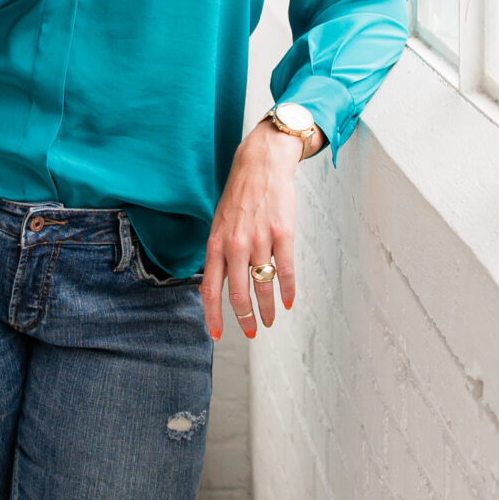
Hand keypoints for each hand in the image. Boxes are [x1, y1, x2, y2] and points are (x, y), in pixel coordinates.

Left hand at [200, 122, 306, 341]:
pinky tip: (288, 301)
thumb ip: (217, 255)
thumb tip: (215, 288)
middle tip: (252, 331)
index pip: (210, 289)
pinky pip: (285, 270)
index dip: (213, 316)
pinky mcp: (282, 233)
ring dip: (268, 308)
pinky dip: (287, 290)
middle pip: (238, 294)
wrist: (261, 164)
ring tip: (270, 319)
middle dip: (245, 319)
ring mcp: (259, 239)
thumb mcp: (218, 224)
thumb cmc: (238, 197)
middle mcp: (235, 244)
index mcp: (215, 244)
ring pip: (262, 286)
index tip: (218, 335)